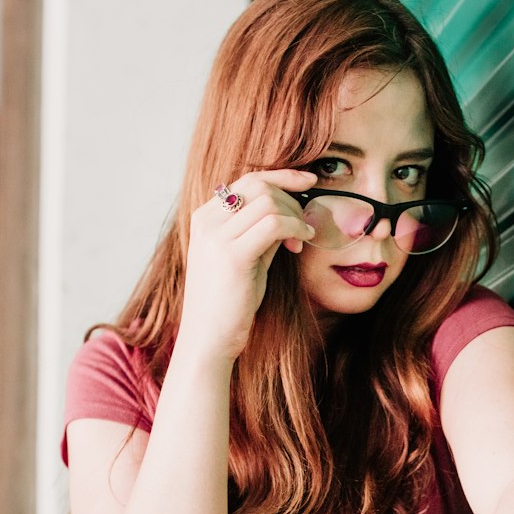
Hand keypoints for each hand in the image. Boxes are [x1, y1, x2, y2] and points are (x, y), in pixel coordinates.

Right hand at [178, 167, 317, 362]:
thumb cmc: (229, 303)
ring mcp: (217, 237)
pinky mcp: (233, 256)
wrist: (209, 338)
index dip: (282, 175)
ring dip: (294, 216)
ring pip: (269, 202)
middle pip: (259, 185)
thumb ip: (263, 232)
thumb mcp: (247, 258)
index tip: (308, 180)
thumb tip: (292, 211)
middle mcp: (207, 221)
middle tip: (305, 223)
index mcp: (205, 217)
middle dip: (291, 197)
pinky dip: (295, 228)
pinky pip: (274, 224)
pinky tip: (302, 242)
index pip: (247, 180)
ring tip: (302, 239)